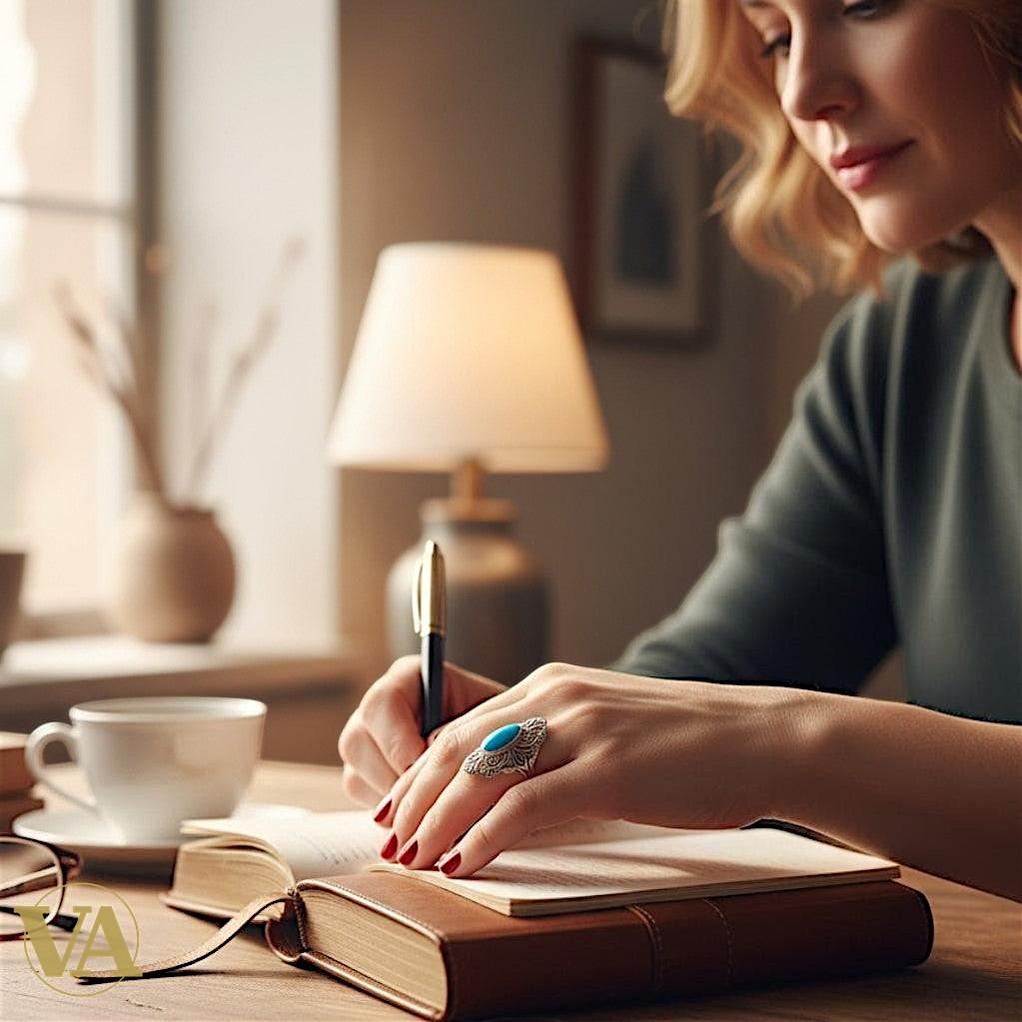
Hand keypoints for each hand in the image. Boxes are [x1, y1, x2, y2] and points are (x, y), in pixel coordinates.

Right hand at [338, 656, 505, 809]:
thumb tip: (435, 754)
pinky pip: (361, 798)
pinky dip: (391, 816)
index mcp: (408, 679)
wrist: (502, 753)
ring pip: (354, 775)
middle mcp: (379, 707)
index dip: (401, 740)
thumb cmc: (503, 732)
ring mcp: (366, 742)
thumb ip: (464, 732)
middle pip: (356, 740)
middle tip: (430, 801)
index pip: (382, 703)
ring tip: (432, 813)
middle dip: (394, 778)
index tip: (428, 766)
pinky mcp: (365, 775)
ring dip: (393, 802)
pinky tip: (423, 820)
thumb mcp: (493, 724)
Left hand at [374, 662, 818, 875]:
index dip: (420, 770)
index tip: (398, 807)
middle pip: (459, 748)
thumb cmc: (686, 742)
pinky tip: (464, 863)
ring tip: (413, 859)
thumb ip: (556, 744)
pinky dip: (485, 836)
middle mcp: (558, 697)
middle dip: (415, 798)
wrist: (760, 737)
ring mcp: (582, 729)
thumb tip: (507, 795)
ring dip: (438, 820)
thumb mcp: (608, 727)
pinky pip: (527, 804)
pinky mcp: (609, 770)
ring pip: (483, 774)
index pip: (464, 726)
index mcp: (553, 685)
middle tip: (390, 840)